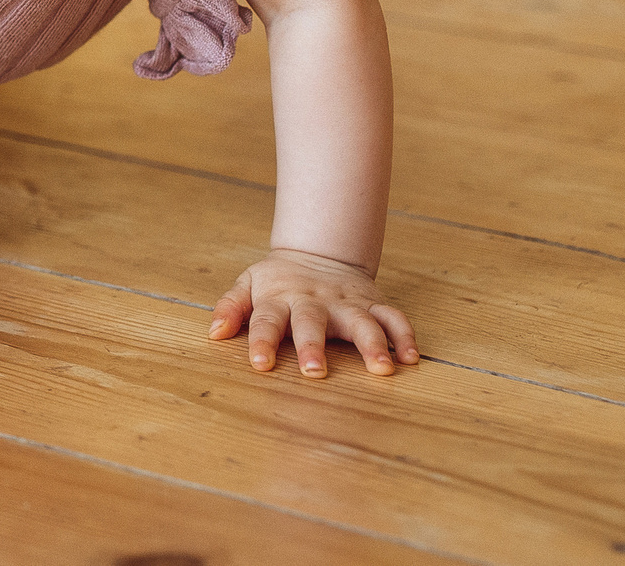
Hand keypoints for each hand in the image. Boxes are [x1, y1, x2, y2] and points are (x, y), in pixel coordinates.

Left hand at [210, 247, 418, 376]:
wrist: (318, 252)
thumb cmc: (278, 281)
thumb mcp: (248, 285)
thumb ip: (231, 307)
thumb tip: (213, 333)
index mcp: (280, 298)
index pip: (266, 320)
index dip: (262, 341)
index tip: (260, 365)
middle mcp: (314, 301)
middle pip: (312, 322)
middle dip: (312, 346)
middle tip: (313, 372)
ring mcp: (346, 302)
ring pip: (361, 321)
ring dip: (372, 344)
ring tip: (382, 369)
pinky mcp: (373, 303)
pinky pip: (393, 317)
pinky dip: (404, 335)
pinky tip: (411, 358)